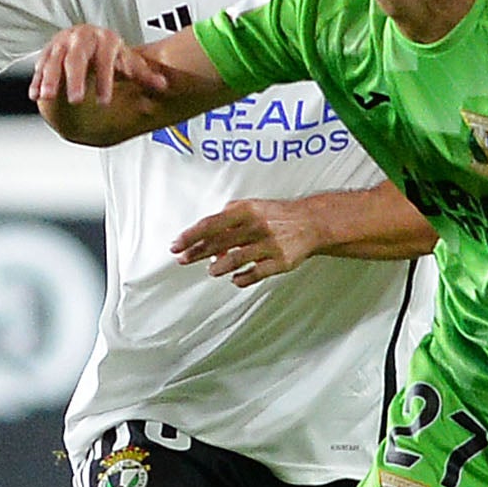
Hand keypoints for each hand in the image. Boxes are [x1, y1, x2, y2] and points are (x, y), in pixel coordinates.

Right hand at [29, 23, 165, 111]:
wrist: (90, 37)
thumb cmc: (110, 52)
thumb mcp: (128, 60)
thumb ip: (143, 74)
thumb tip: (163, 86)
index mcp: (104, 39)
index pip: (105, 59)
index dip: (104, 80)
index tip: (104, 101)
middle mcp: (81, 38)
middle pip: (76, 58)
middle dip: (74, 79)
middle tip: (76, 100)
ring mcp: (62, 42)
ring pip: (53, 59)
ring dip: (49, 78)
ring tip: (47, 96)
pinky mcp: (48, 49)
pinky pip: (40, 64)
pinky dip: (36, 80)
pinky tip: (35, 95)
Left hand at [172, 198, 326, 285]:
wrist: (312, 222)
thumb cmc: (275, 215)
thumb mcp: (250, 208)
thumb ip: (227, 219)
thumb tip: (205, 240)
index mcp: (246, 211)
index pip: (210, 224)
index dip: (190, 236)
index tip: (176, 245)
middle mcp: (257, 226)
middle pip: (219, 243)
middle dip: (197, 253)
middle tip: (183, 259)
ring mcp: (270, 245)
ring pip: (235, 260)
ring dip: (218, 268)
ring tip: (212, 270)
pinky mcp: (281, 262)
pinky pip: (256, 274)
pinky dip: (241, 278)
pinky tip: (234, 278)